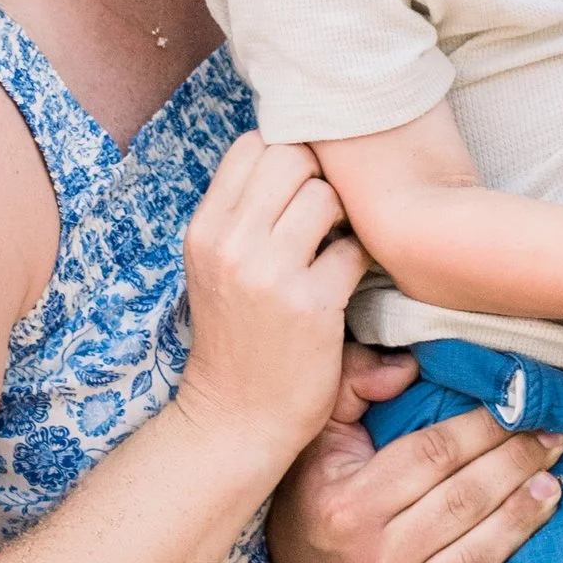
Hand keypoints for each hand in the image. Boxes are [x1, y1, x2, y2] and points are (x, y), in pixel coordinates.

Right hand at [172, 135, 368, 465]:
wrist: (236, 418)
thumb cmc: (235, 337)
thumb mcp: (216, 267)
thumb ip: (243, 214)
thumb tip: (292, 153)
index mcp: (204, 229)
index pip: (252, 145)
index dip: (287, 154)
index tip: (300, 186)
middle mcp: (229, 244)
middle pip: (291, 157)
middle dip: (319, 176)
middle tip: (327, 213)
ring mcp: (268, 274)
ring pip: (325, 195)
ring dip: (343, 217)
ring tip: (336, 244)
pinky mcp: (310, 305)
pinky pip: (353, 249)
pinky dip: (358, 260)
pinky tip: (347, 281)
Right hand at [267, 343, 562, 562]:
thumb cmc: (320, 484)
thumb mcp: (321, 427)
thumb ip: (354, 382)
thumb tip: (408, 366)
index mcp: (348, 502)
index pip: (432, 455)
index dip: (484, 426)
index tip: (520, 403)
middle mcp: (369, 559)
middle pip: (461, 504)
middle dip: (516, 465)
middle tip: (554, 438)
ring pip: (471, 562)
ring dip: (520, 523)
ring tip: (553, 487)